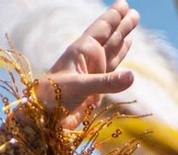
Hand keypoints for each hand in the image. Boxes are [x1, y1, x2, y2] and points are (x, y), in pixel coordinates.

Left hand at [40, 4, 139, 119]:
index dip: (112, 17)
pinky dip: (122, 56)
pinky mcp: (96, 88)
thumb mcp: (80, 87)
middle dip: (121, 24)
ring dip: (123, 36)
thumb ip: (106, 82)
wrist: (43, 120)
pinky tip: (127, 47)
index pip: (101, 29)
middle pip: (110, 36)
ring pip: (113, 49)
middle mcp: (88, 59)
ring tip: (132, 22)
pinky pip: (113, 68)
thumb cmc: (54, 99)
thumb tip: (132, 76)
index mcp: (82, 51)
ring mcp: (93, 73)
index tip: (123, 4)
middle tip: (133, 11)